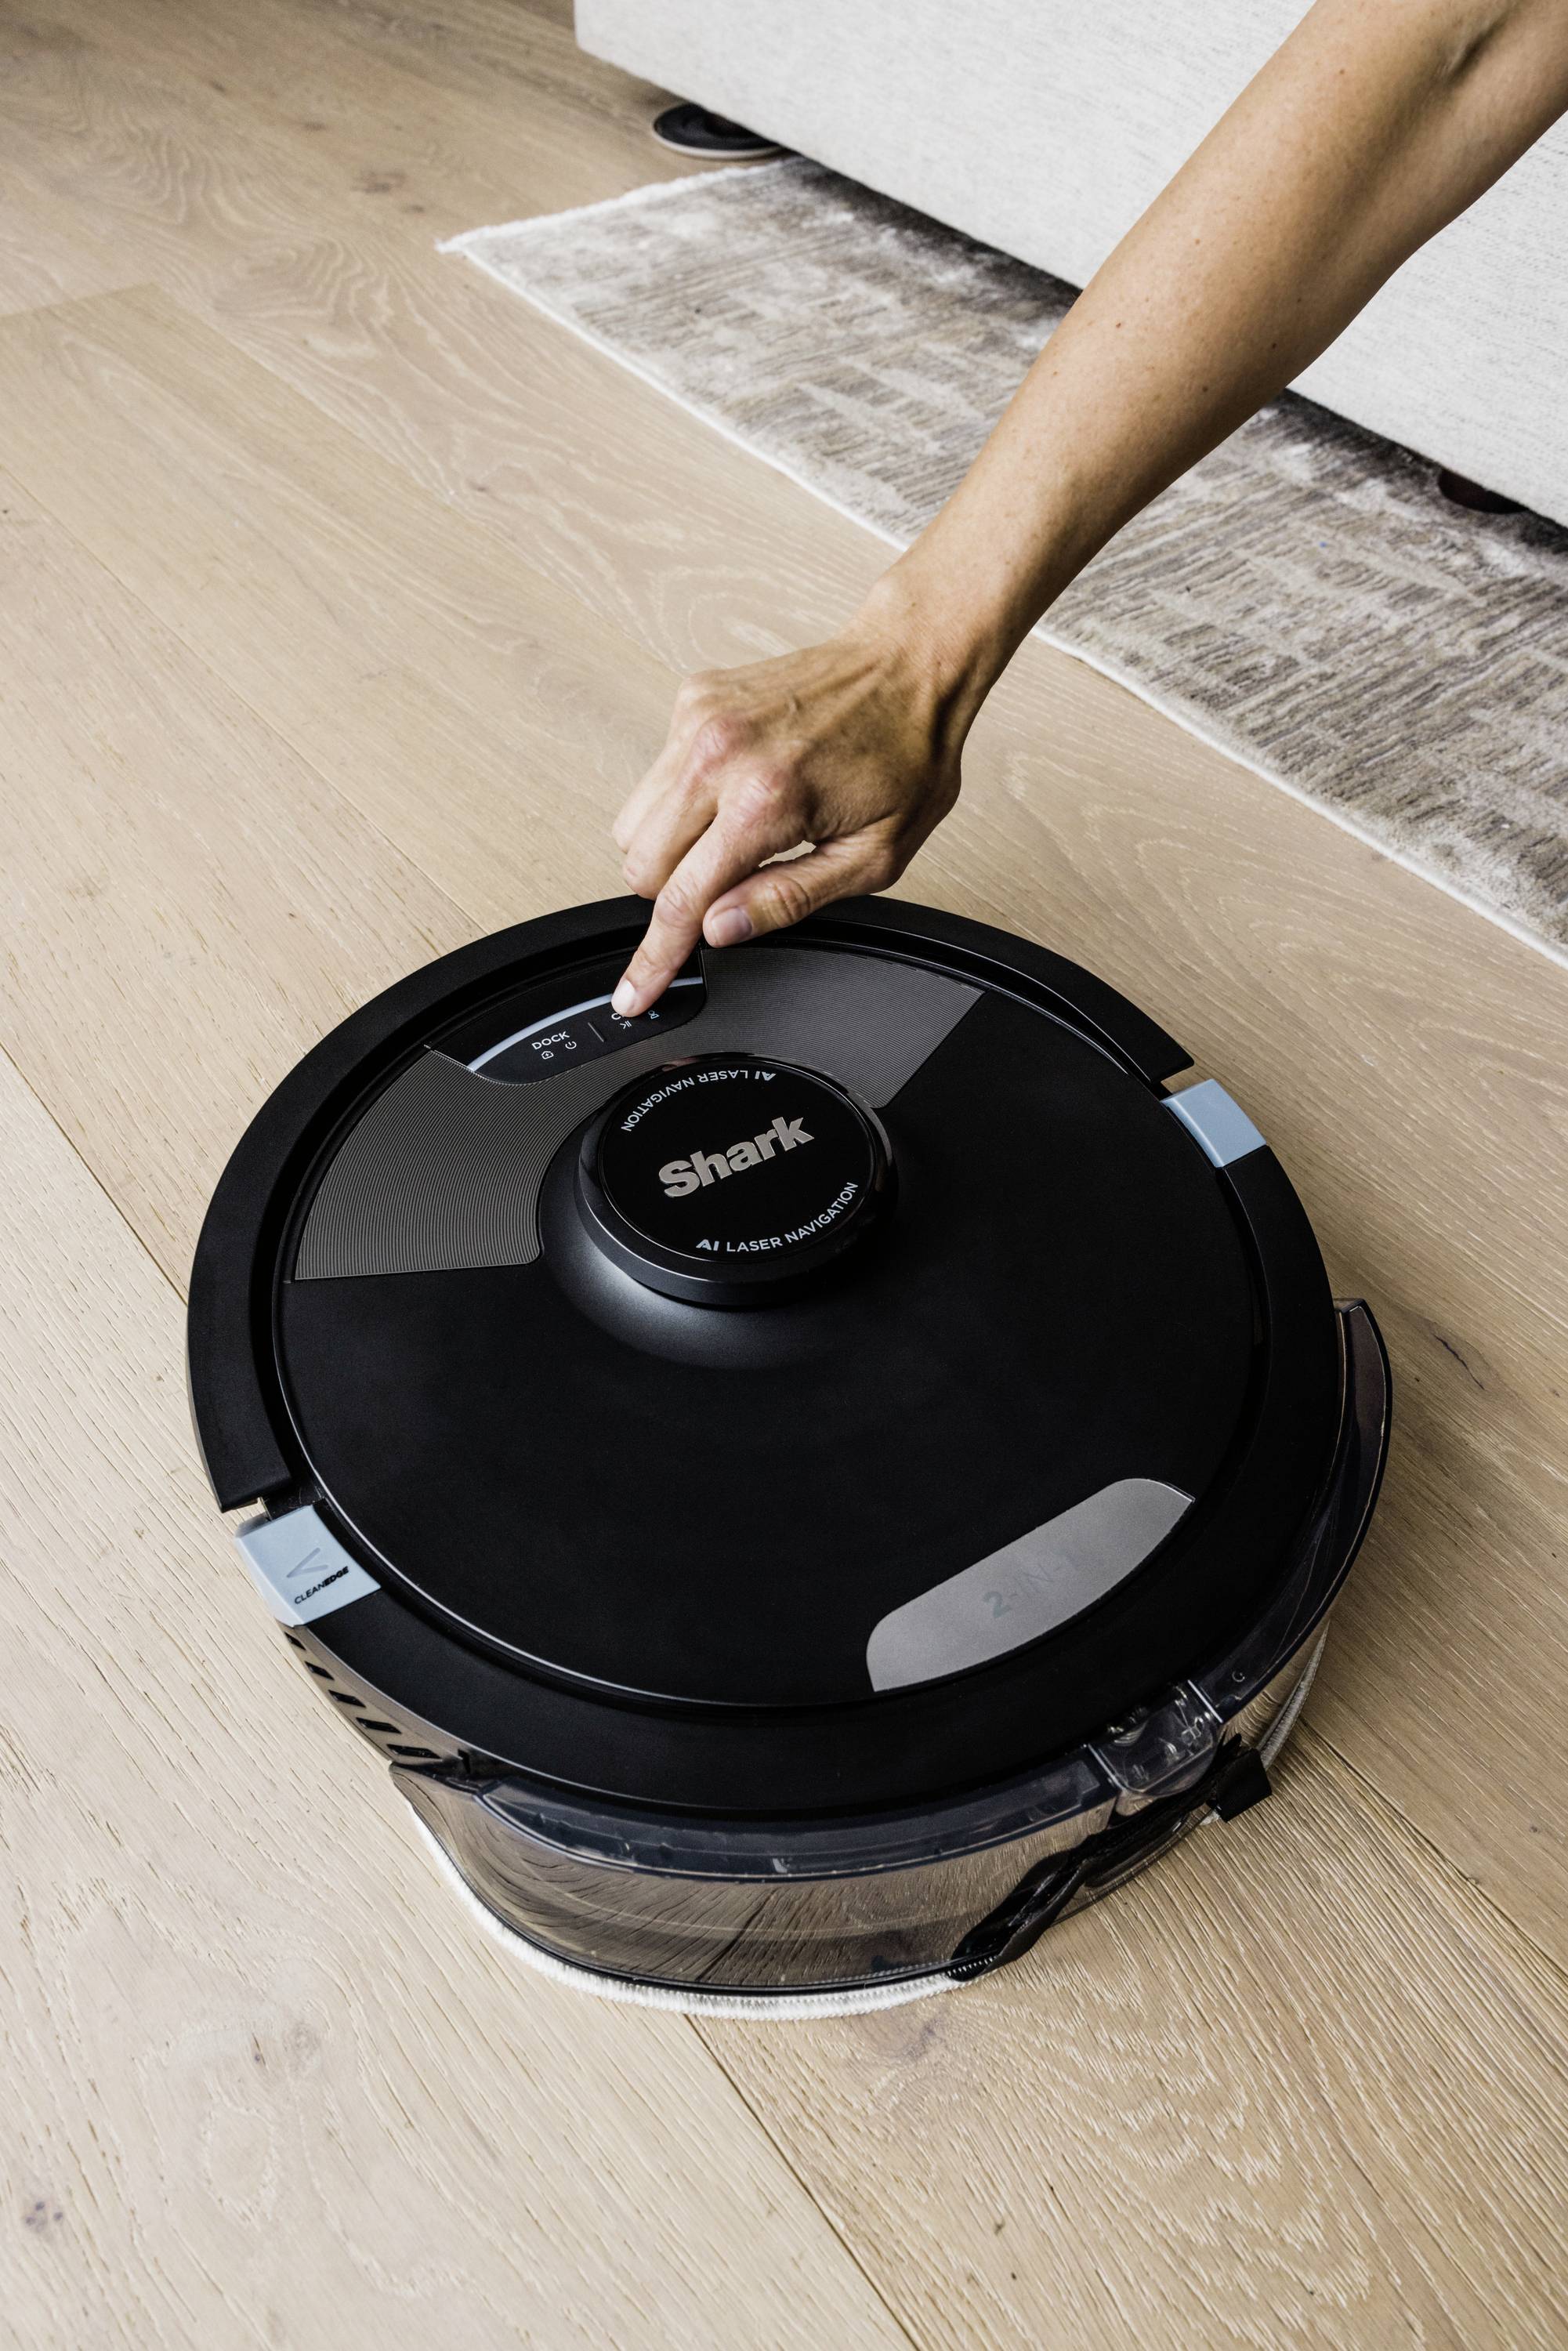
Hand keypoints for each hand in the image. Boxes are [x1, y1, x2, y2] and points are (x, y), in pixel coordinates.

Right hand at [610, 605, 972, 1013]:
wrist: (908, 665)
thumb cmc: (904, 756)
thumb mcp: (872, 857)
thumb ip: (787, 899)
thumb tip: (719, 930)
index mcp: (766, 801)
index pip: (681, 901)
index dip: (655, 958)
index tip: (635, 995)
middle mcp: (719, 755)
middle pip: (640, 866)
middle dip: (674, 894)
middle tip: (730, 886)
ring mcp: (698, 721)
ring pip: (633, 824)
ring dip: (671, 849)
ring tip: (735, 836)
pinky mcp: (693, 699)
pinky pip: (654, 777)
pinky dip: (682, 799)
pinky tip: (736, 789)